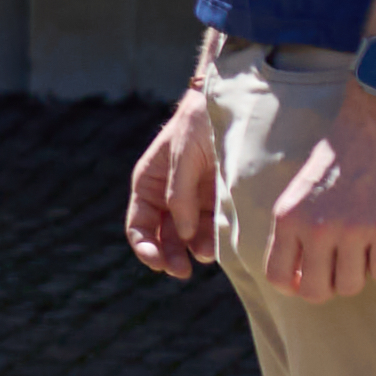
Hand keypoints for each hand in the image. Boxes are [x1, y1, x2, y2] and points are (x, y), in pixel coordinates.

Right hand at [122, 81, 224, 282]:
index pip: (139, 224)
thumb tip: (184, 235)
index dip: (144, 247)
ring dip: (195, 250)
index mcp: (149, 183)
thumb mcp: (183, 155)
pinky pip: (216, 227)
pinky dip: (217, 239)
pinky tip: (222, 246)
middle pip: (162, 236)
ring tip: (209, 255)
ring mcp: (196, 200)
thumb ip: (180, 194)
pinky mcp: (222, 201)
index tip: (158, 263)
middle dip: (169, 256)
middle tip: (182, 272)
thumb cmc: (200, 123)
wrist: (237, 104)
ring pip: (190, 237)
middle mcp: (169, 196)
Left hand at [263, 96, 375, 302]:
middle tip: (339, 270)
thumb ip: (294, 229)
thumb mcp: (298, 192)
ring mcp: (352, 230)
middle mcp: (315, 228)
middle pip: (316, 292)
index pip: (277, 277)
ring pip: (351, 286)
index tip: (309, 277)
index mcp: (287, 218)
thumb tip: (294, 275)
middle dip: (328, 287)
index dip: (294, 285)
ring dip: (358, 275)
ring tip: (362, 253)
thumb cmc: (337, 159)